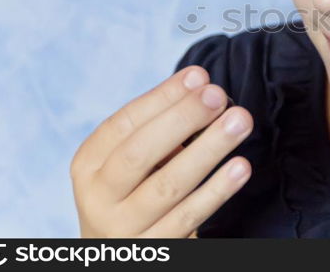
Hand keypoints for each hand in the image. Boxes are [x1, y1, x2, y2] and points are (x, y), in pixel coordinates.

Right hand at [70, 65, 252, 236]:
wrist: (121, 253)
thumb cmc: (135, 193)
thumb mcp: (131, 163)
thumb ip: (159, 128)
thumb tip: (202, 87)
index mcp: (89, 164)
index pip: (123, 123)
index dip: (162, 97)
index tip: (198, 76)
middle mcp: (99, 197)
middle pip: (139, 152)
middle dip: (182, 118)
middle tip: (218, 95)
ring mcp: (123, 228)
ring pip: (168, 185)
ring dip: (208, 149)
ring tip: (239, 121)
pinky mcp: (154, 250)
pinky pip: (188, 217)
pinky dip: (217, 190)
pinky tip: (240, 167)